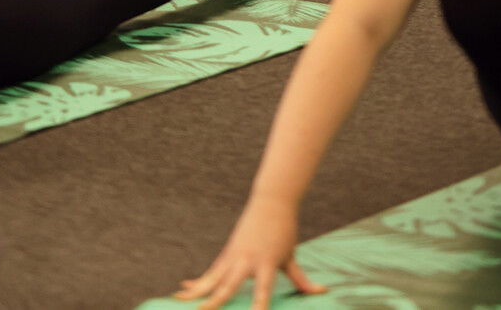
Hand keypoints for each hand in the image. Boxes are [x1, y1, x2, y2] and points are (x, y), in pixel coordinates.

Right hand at [174, 195, 324, 309]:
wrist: (271, 201)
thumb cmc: (283, 230)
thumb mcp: (291, 255)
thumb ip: (301, 278)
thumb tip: (321, 291)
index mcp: (266, 262)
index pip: (263, 290)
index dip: (258, 306)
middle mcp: (247, 259)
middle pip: (228, 284)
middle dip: (215, 301)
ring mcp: (234, 254)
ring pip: (213, 277)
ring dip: (197, 290)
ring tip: (179, 300)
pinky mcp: (228, 252)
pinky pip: (212, 270)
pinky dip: (199, 280)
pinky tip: (186, 288)